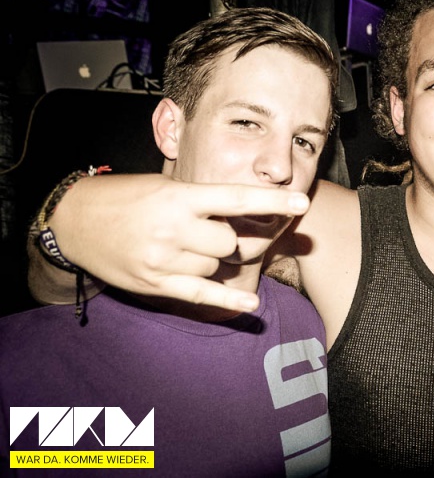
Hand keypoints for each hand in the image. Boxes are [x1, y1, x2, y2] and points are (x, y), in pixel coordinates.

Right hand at [45, 174, 309, 310]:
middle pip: (229, 242)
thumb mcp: (162, 186)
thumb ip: (200, 200)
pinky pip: (200, 294)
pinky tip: (251, 305)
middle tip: (206, 229)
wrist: (73, 221)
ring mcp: (164, 259)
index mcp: (178, 197)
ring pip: (215, 265)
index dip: (271, 200)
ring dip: (212, 259)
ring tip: (185, 246)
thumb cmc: (123, 197)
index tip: (301, 201)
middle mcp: (173, 229)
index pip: (234, 197)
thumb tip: (241, 213)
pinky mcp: (155, 283)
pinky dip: (227, 300)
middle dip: (226, 237)